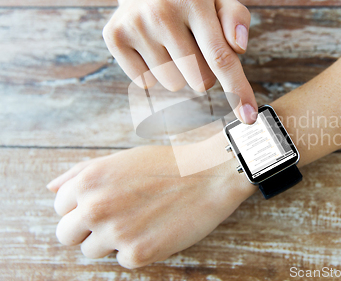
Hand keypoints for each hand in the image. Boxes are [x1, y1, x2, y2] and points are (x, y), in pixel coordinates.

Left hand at [46, 141, 255, 268]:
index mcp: (88, 180)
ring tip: (140, 221)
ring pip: (91, 251)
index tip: (105, 203)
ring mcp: (115, 232)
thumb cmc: (167, 165)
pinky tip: (157, 229)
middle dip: (86, 229)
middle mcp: (95, 207)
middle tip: (117, 218)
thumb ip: (80, 172)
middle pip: (65, 235)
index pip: (59, 207)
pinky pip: (122, 260)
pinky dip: (138, 249)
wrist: (210, 175)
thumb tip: (50, 187)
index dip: (82, 206)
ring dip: (112, 240)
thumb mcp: (121, 159)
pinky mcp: (138, 254)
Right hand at [102, 0, 257, 123]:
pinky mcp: (115, 38)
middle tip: (196, 47)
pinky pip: (146, 82)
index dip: (237, 89)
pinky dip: (156, 73)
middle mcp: (161, 10)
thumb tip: (239, 48)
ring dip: (180, 73)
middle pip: (200, 78)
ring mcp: (134, 25)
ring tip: (173, 44)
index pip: (220, 56)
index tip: (249, 117)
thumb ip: (237, 19)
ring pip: (174, 83)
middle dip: (206, 73)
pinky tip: (154, 47)